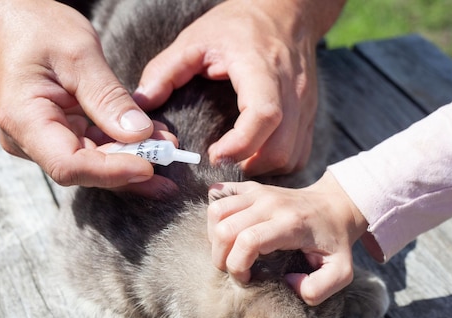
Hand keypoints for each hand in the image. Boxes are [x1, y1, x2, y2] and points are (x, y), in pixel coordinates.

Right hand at [0, 0, 175, 193]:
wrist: (12, 17)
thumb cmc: (37, 27)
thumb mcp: (79, 54)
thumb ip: (108, 97)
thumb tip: (140, 135)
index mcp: (24, 119)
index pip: (69, 165)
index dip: (111, 171)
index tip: (150, 165)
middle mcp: (28, 139)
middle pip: (84, 170)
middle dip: (130, 167)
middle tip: (171, 161)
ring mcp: (42, 140)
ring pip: (92, 163)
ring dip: (131, 158)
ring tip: (168, 150)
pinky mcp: (58, 134)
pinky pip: (93, 147)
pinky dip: (122, 145)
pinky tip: (151, 140)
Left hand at [135, 0, 344, 175]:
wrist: (286, 11)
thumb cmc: (239, 24)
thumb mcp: (196, 38)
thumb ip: (166, 70)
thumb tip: (142, 103)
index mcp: (262, 69)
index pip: (264, 114)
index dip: (241, 144)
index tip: (214, 155)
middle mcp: (290, 90)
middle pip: (281, 147)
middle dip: (249, 166)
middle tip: (220, 161)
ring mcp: (304, 104)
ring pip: (293, 156)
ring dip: (264, 168)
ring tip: (237, 160)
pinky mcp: (309, 113)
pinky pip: (300, 152)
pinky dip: (278, 163)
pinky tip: (255, 155)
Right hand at [207, 171, 367, 304]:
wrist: (335, 205)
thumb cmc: (334, 241)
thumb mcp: (341, 272)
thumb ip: (319, 289)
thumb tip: (288, 283)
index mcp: (290, 224)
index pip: (248, 241)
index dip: (238, 266)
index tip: (247, 279)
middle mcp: (270, 204)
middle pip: (225, 229)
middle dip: (222, 257)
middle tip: (235, 269)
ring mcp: (258, 192)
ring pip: (216, 212)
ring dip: (215, 238)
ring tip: (229, 251)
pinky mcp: (250, 187)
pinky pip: (218, 195)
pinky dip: (215, 216)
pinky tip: (227, 229)